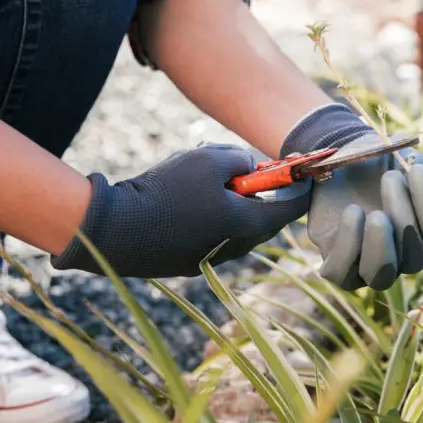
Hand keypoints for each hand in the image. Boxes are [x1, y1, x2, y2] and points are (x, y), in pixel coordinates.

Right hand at [51, 144, 310, 277]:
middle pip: (264, 219)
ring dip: (234, 203)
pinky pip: (214, 235)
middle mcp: (236, 248)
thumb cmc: (167, 191)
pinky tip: (187, 198)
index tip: (306, 174)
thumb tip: (248, 166)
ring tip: (208, 179)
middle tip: (253, 172)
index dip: (302, 188)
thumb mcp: (210, 159)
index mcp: (248, 225)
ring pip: (237, 227)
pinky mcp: (190, 262)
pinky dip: (213, 216)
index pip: (291, 209)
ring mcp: (212, 259)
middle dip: (262, 193)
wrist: (116, 231)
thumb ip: (240, 159)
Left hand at [280, 104, 422, 289]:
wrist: (340, 160)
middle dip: (404, 218)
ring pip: (382, 277)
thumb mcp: (414, 165)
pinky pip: (344, 276)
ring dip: (381, 245)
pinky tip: (353, 212)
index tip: (417, 170)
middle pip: (414, 259)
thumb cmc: (381, 164)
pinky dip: (349, 246)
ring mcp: (369, 265)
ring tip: (375, 213)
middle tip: (390, 178)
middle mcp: (401, 256)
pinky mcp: (339, 266)